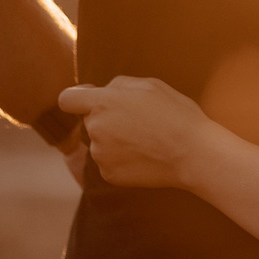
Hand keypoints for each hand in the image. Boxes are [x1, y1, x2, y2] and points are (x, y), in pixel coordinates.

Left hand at [58, 75, 216, 187]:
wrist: (192, 153)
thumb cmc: (175, 114)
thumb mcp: (151, 85)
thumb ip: (119, 84)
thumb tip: (102, 90)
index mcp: (104, 102)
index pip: (67, 99)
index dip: (77, 99)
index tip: (92, 101)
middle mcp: (96, 128)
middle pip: (89, 121)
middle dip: (106, 119)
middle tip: (137, 121)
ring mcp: (100, 154)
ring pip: (99, 142)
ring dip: (114, 140)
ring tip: (145, 139)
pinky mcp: (107, 174)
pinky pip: (108, 161)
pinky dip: (121, 158)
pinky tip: (144, 155)